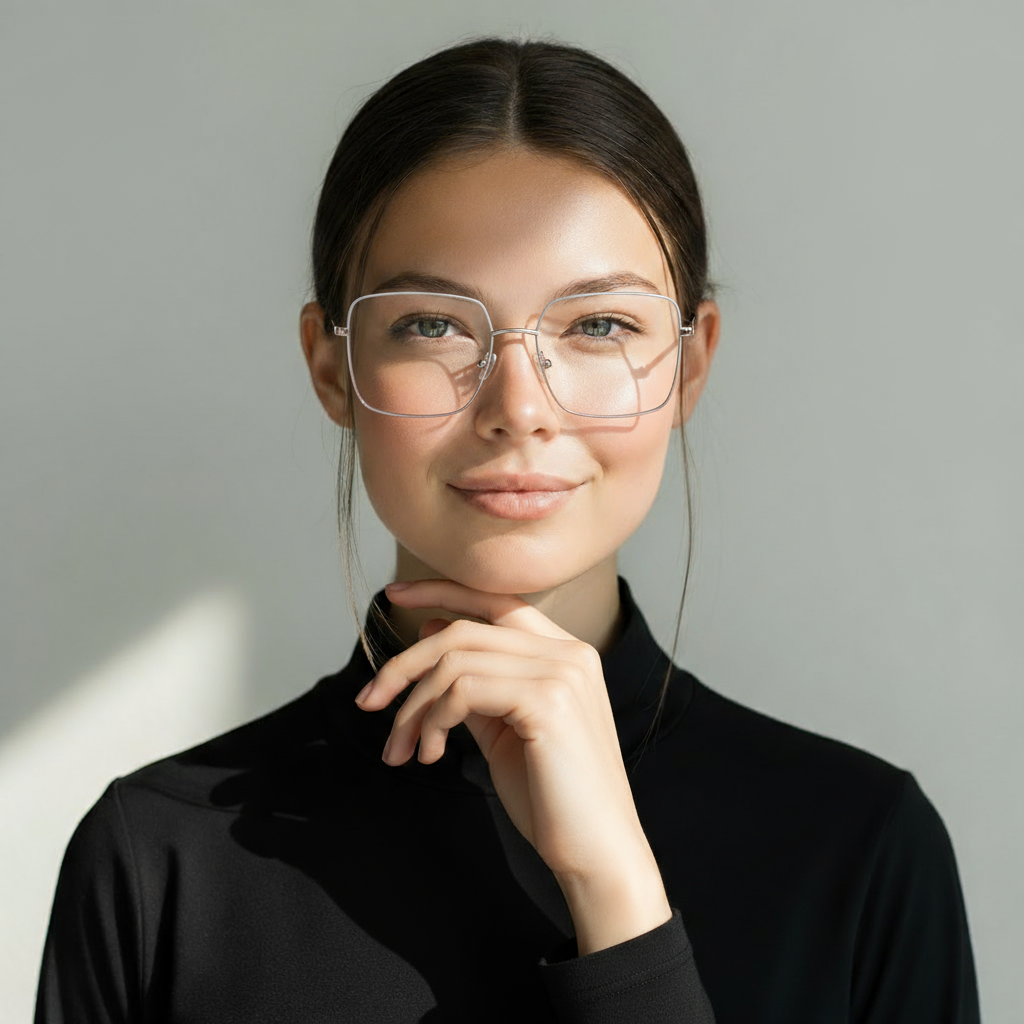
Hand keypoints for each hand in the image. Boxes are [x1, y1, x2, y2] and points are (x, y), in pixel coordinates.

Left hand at [356, 578, 671, 951]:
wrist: (597, 854)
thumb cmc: (552, 797)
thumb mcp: (504, 729)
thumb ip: (474, 682)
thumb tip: (431, 633)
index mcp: (565, 652)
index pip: (496, 600)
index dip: (441, 591)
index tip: (394, 596)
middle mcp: (569, 652)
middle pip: (463, 630)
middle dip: (404, 664)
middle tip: (368, 702)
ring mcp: (562, 672)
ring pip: (455, 661)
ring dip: (413, 707)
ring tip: (403, 749)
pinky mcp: (548, 701)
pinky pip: (463, 690)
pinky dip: (432, 721)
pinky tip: (430, 755)